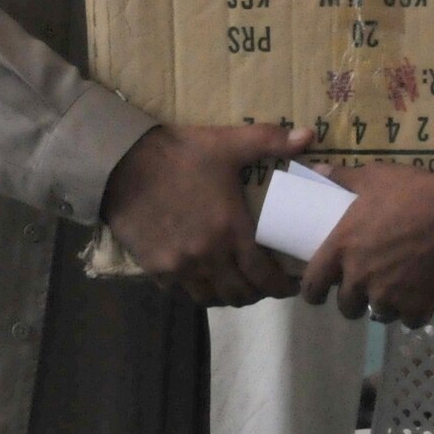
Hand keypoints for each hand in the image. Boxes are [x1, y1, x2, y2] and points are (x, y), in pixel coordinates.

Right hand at [101, 123, 309, 306]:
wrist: (123, 164)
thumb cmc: (180, 154)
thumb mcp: (228, 143)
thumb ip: (270, 140)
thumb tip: (310, 135)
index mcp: (231, 229)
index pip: (264, 275)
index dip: (281, 286)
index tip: (290, 285)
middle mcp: (208, 256)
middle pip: (240, 293)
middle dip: (258, 293)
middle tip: (265, 283)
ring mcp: (180, 266)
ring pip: (211, 299)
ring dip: (228, 296)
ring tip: (237, 285)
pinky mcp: (155, 269)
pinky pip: (182, 294)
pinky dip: (198, 292)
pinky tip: (204, 281)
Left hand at [300, 162, 433, 325]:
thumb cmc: (411, 191)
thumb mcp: (374, 177)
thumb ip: (344, 177)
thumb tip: (318, 169)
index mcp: (342, 248)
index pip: (312, 284)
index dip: (313, 292)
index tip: (319, 293)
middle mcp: (359, 277)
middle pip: (346, 306)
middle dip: (354, 301)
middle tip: (366, 289)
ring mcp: (388, 294)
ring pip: (379, 314)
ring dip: (385, 306)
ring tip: (397, 292)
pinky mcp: (416, 304)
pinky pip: (410, 320)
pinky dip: (414, 313)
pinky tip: (419, 302)